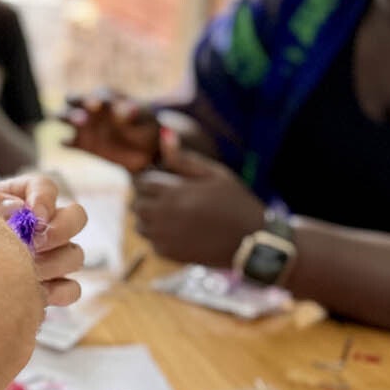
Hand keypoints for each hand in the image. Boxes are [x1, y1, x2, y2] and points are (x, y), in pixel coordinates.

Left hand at [0, 173, 85, 306]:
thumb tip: (18, 209)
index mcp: (21, 199)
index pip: (45, 186)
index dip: (45, 199)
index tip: (35, 216)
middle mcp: (43, 225)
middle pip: (77, 216)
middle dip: (61, 230)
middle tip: (35, 245)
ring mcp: (51, 256)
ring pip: (75, 255)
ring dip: (52, 263)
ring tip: (23, 271)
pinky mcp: (51, 287)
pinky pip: (71, 289)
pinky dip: (57, 292)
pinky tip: (33, 292)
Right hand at [62, 92, 160, 173]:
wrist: (146, 150)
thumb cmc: (145, 126)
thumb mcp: (144, 120)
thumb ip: (134, 115)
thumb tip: (130, 110)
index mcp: (106, 97)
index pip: (98, 95)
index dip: (98, 99)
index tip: (100, 104)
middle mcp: (90, 108)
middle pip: (73, 99)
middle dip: (75, 103)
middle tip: (84, 115)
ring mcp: (83, 126)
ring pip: (64, 116)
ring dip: (67, 117)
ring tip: (80, 122)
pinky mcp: (80, 144)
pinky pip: (67, 141)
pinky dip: (66, 142)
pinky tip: (69, 142)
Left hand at [131, 136, 263, 266]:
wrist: (253, 241)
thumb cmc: (236, 202)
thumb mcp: (214, 174)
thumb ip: (185, 158)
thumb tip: (164, 135)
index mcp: (173, 193)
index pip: (141, 182)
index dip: (150, 179)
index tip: (164, 181)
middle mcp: (163, 216)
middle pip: (136, 204)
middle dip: (147, 198)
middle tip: (168, 198)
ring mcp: (164, 238)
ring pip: (140, 225)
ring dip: (150, 218)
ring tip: (173, 214)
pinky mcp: (170, 254)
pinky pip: (152, 243)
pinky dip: (160, 237)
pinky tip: (181, 231)